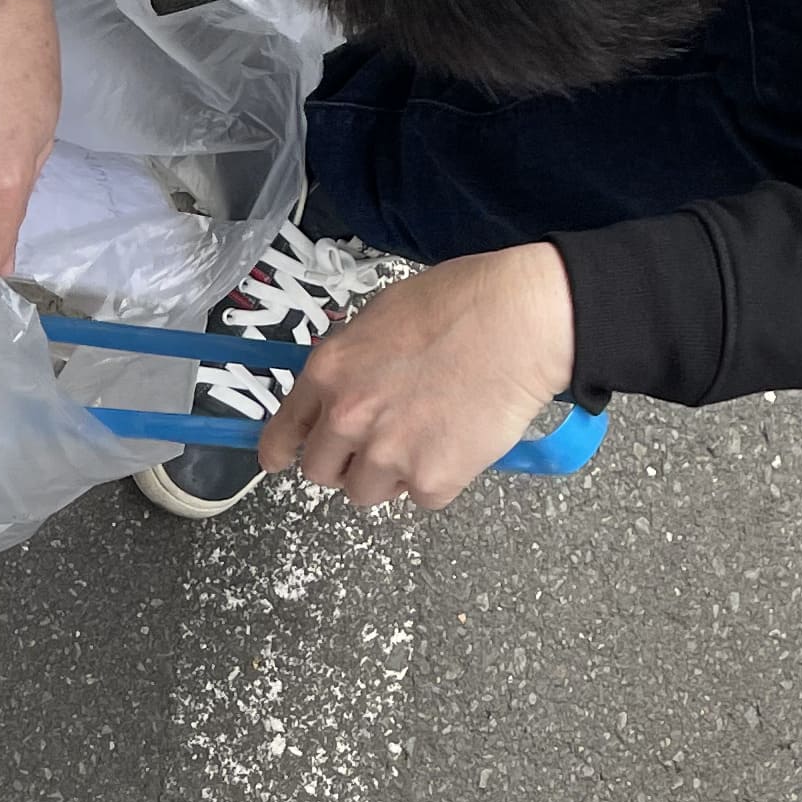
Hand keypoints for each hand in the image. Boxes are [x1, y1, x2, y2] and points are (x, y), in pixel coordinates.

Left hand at [256, 245, 575, 508]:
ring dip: (390, 476)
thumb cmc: (461, 304)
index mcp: (329, 374)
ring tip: (426, 437)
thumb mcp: (381, 316)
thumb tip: (343, 387)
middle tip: (377, 445)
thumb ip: (351, 362)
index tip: (281, 461)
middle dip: (343, 464)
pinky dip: (440, 479)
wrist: (520, 322)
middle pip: (321, 473)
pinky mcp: (432, 479)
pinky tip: (459, 441)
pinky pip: (422, 497)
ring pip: (367, 493)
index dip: (281, 452)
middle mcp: (348, 418)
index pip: (282, 434)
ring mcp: (389, 453)